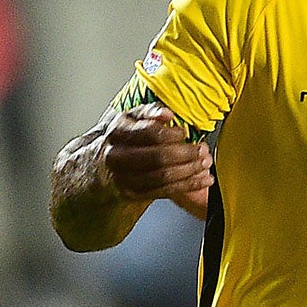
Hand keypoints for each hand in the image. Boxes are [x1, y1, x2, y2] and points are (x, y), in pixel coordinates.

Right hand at [98, 105, 212, 205]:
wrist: (100, 165)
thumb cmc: (122, 137)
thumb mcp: (131, 118)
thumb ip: (150, 112)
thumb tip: (168, 114)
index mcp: (118, 132)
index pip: (149, 133)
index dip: (172, 134)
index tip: (184, 133)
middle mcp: (118, 156)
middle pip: (158, 158)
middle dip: (186, 155)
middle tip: (203, 150)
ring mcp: (124, 178)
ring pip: (163, 177)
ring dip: (190, 171)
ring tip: (206, 164)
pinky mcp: (134, 194)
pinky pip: (165, 191)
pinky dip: (189, 185)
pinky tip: (203, 179)